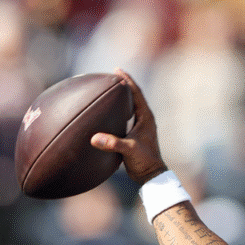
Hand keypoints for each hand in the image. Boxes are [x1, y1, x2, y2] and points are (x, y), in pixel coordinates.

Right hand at [90, 69, 167, 183]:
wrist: (151, 175)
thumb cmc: (144, 162)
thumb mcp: (128, 151)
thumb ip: (113, 143)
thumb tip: (94, 138)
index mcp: (146, 118)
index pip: (137, 94)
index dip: (127, 81)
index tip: (117, 70)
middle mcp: (145, 119)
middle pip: (134, 96)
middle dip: (124, 85)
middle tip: (112, 75)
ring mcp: (141, 126)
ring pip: (131, 106)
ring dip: (122, 97)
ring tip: (110, 88)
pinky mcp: (136, 133)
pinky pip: (126, 116)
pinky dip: (118, 109)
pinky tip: (109, 110)